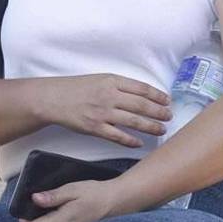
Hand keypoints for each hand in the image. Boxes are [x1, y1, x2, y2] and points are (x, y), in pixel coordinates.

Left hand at [18, 180, 116, 221]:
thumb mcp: (72, 189)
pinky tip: (51, 221)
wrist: (112, 202)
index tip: (23, 211)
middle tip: (31, 210)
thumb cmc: (93, 194)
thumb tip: (35, 199)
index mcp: (62, 221)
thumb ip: (53, 196)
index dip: (23, 221)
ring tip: (41, 215)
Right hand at [30, 74, 171, 147]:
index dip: (157, 95)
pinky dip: (131, 141)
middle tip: (169, 116)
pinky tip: (140, 143)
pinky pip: (118, 136)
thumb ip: (119, 85)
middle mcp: (109, 96)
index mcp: (112, 81)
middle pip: (141, 105)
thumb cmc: (77, 88)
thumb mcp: (99, 79)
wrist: (53, 99)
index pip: (141, 88)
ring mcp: (102, 113)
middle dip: (159, 112)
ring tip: (161, 129)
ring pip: (133, 121)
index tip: (167, 100)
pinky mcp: (94, 128)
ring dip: (150, 126)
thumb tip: (141, 93)